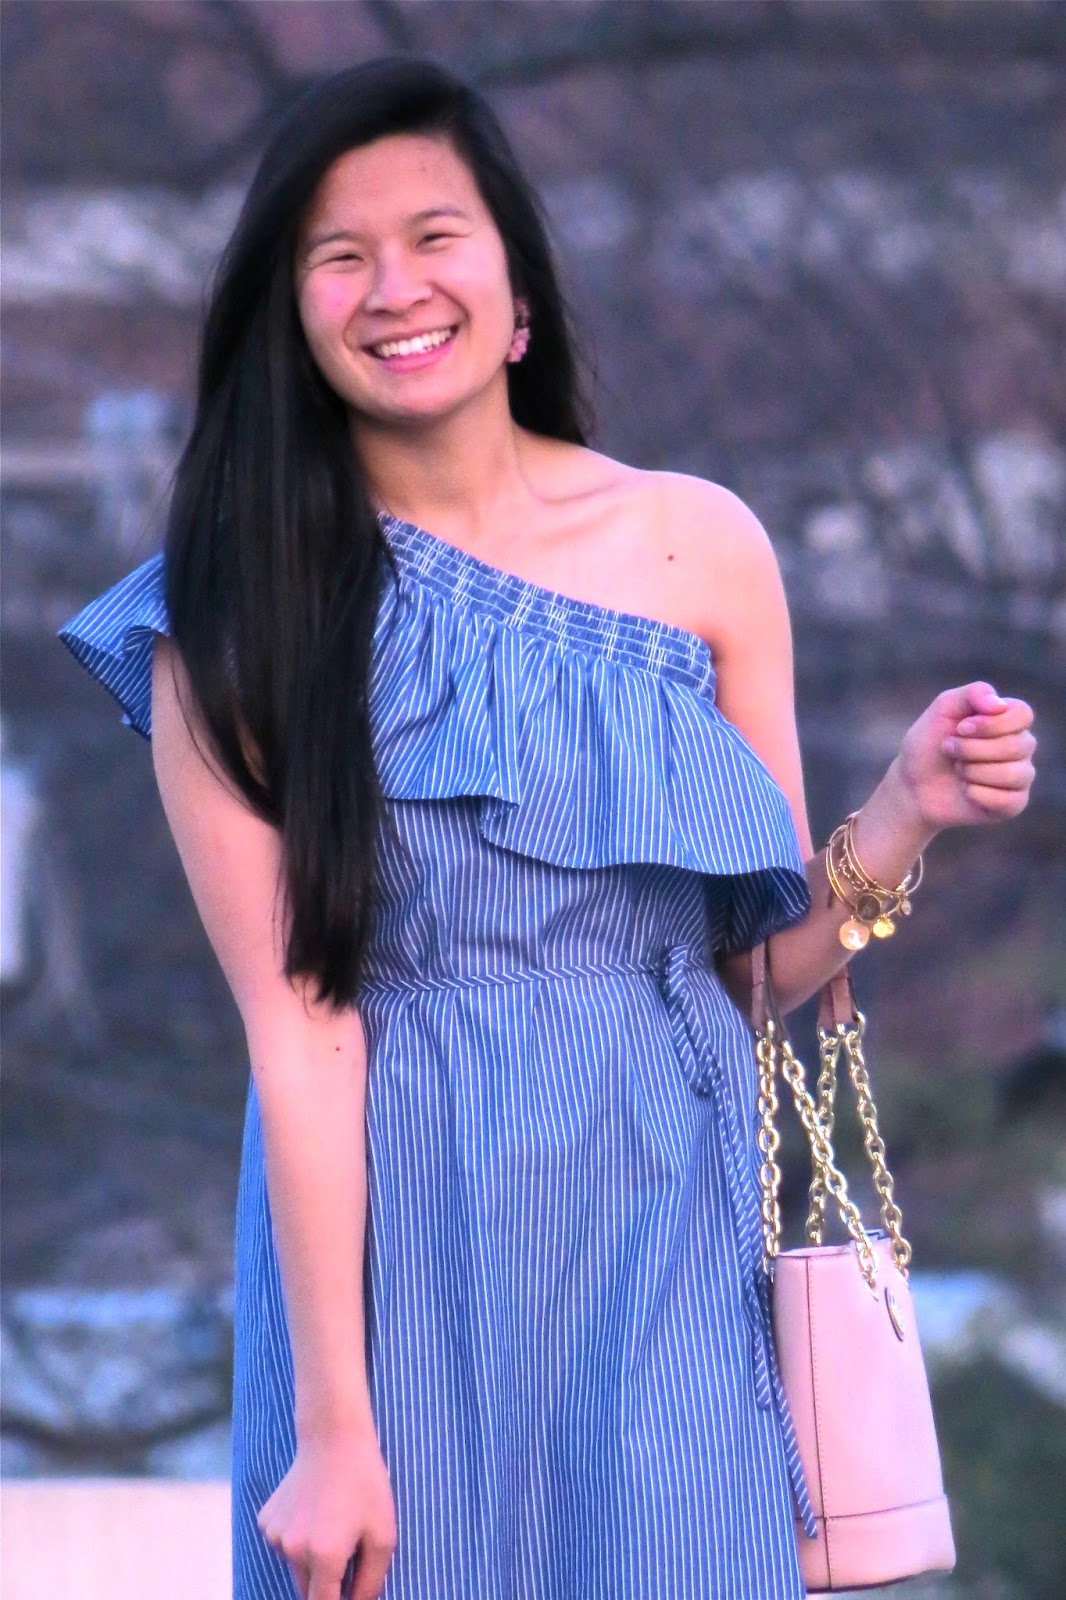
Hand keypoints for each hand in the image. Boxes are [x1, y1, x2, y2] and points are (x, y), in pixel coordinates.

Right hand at [257, 1428, 396, 1599]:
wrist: (334, 1438)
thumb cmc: (365, 1485)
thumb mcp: (383, 1534)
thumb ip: (371, 1581)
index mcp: (324, 1557)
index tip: (347, 1593)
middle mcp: (293, 1551)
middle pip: (307, 1590)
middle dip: (327, 1581)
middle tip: (347, 1549)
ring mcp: (275, 1535)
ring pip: (294, 1567)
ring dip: (311, 1560)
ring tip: (331, 1523)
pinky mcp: (265, 1520)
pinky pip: (283, 1544)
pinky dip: (297, 1538)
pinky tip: (313, 1511)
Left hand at [895, 681, 1036, 831]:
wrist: (912, 785)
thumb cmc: (929, 744)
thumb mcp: (943, 709)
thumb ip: (972, 693)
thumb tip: (999, 705)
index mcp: (1009, 719)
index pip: (1023, 715)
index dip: (992, 723)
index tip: (961, 728)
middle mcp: (1020, 746)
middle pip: (1016, 745)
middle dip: (971, 749)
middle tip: (949, 749)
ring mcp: (1020, 775)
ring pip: (1012, 774)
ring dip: (972, 772)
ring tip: (957, 770)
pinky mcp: (1013, 803)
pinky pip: (1008, 801)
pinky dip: (977, 795)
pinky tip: (965, 790)